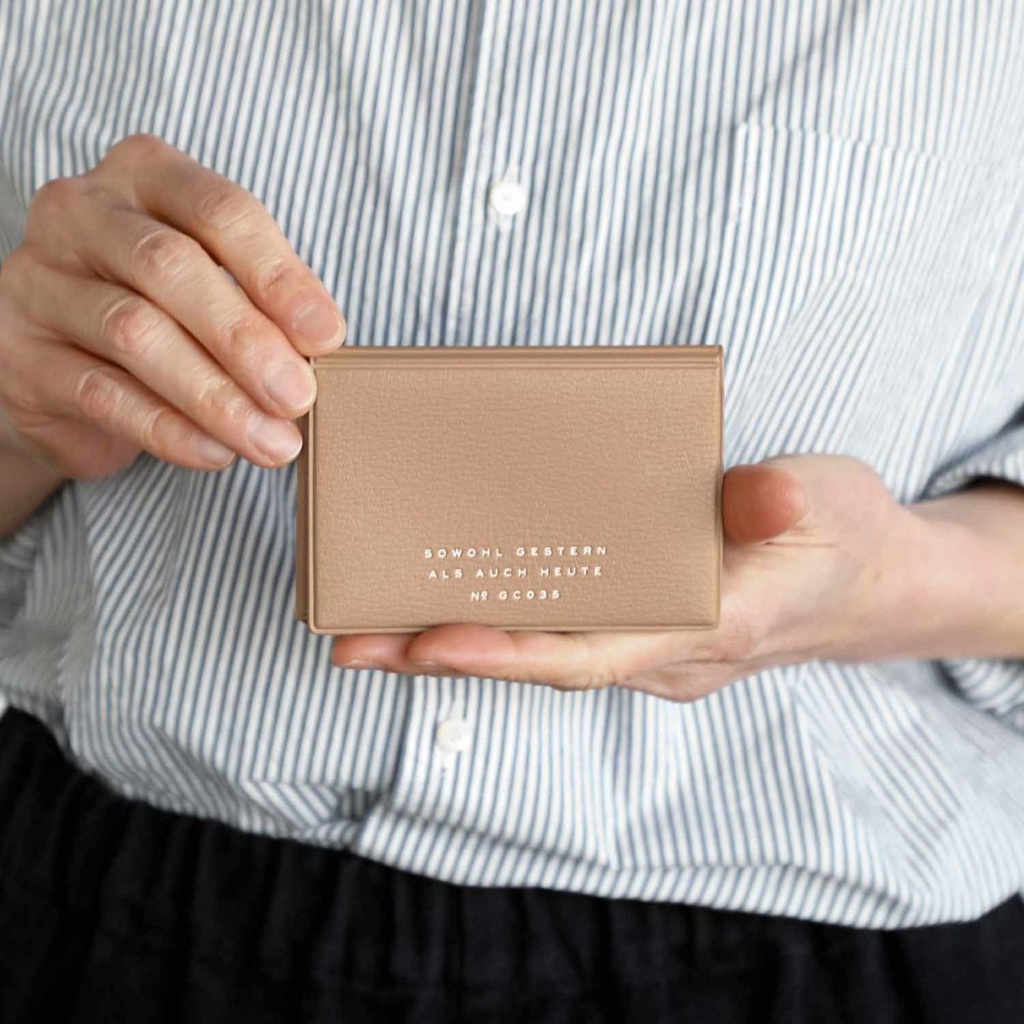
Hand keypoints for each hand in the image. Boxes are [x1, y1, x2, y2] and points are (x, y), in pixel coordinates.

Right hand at [0, 133, 345, 478]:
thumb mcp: (216, 287)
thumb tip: (320, 344)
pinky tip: (215, 452)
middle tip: (298, 397)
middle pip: (171, 268)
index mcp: (145, 176)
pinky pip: (102, 394)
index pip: (220, 211)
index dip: (279, 277)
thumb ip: (261, 301)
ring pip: (135, 333)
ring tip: (272, 441)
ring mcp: (37, 280)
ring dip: (216, 397)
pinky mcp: (18, 354)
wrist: (63, 372)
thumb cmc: (163, 314)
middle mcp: (80, 213)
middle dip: (246, 340)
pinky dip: (168, 429)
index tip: (327, 336)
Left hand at [330, 453, 955, 700]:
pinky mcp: (641, 625)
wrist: (869, 583)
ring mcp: (652, 647)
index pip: (593, 652)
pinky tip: (445, 601)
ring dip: (453, 643)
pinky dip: (496, 624)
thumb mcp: (824, 505)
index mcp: (709, 626)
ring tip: (366, 627)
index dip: (509, 652)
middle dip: (446, 655)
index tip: (429, 641)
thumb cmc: (840, 540)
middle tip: (351, 640)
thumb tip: (765, 498)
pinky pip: (558, 633)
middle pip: (542, 662)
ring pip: (541, 653)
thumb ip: (784, 506)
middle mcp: (667, 653)